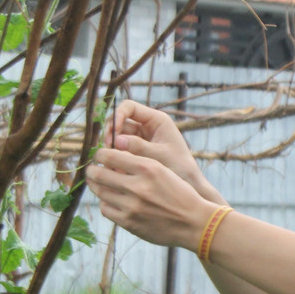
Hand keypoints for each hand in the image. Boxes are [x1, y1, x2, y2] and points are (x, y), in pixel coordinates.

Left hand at [89, 145, 218, 249]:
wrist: (194, 222)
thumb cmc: (180, 194)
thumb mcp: (163, 170)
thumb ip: (139, 164)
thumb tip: (112, 159)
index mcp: (147, 168)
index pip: (109, 156)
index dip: (99, 155)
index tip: (99, 156)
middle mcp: (137, 186)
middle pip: (99, 174)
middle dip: (92, 171)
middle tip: (92, 170)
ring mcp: (131, 206)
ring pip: (100, 192)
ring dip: (96, 187)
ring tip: (98, 184)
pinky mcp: (129, 222)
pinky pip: (106, 209)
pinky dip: (105, 203)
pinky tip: (110, 201)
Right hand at [107, 101, 221, 202]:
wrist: (188, 186)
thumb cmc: (180, 168)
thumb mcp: (159, 156)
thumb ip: (138, 147)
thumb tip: (115, 141)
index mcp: (156, 120)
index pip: (129, 107)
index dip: (117, 116)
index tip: (112, 133)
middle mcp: (146, 126)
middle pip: (119, 122)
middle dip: (110, 134)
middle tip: (106, 151)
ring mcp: (140, 139)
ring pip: (117, 137)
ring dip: (110, 148)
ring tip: (109, 163)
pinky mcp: (135, 152)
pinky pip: (120, 150)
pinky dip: (115, 158)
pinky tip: (114, 170)